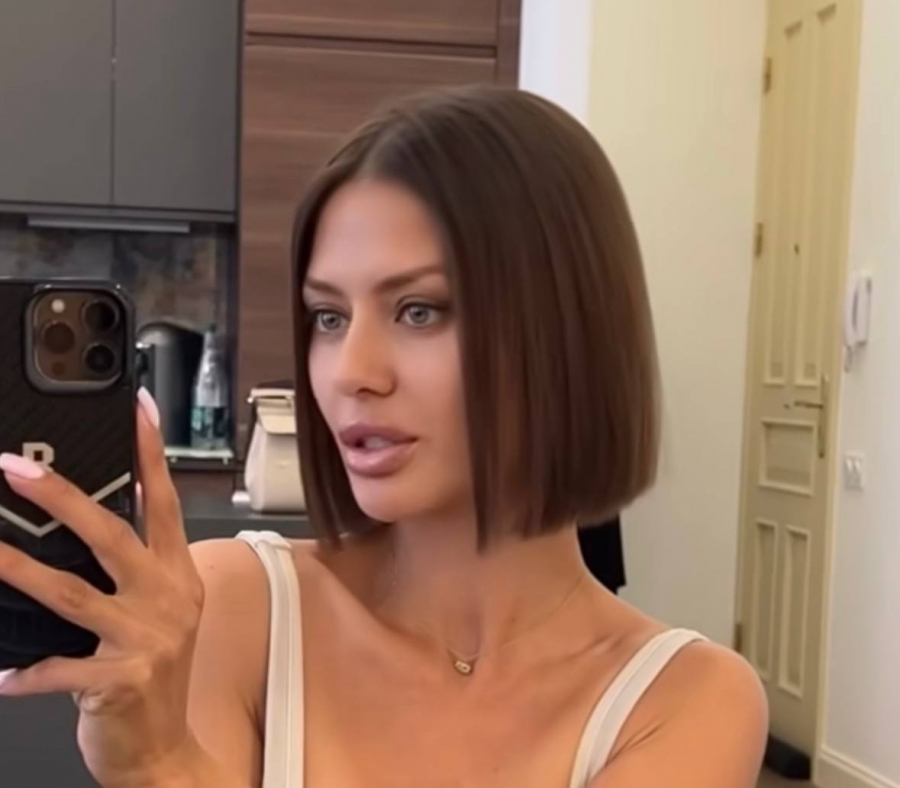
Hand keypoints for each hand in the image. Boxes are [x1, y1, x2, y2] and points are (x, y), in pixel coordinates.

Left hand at [0, 389, 205, 787]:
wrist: (163, 747)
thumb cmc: (153, 672)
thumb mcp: (155, 612)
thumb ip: (128, 571)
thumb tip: (72, 528)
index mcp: (177, 574)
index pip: (163, 502)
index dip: (150, 453)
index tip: (137, 408)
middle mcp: (168, 598)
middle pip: (112, 535)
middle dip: (62, 498)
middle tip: (13, 470)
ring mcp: (147, 638)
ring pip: (73, 594)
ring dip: (20, 571)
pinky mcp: (121, 680)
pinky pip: (58, 669)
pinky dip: (25, 671)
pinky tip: (2, 672)